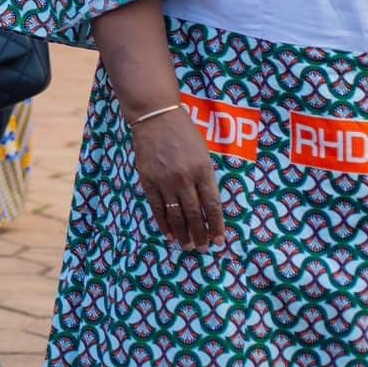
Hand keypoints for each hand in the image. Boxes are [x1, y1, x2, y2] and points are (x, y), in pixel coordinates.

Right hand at [130, 106, 226, 250]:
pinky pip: (157, 207)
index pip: (212, 205)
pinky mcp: (148, 180)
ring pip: (176, 214)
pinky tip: (169, 234)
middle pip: (194, 214)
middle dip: (200, 235)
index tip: (219, 241)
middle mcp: (184, 178)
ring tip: (188, 246)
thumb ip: (206, 178)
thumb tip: (208, 206)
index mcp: (203, 170)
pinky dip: (163, 223)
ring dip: (183, 233)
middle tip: (202, 249)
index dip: (216, 226)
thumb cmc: (184, 133)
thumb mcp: (203, 153)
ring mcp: (165, 180)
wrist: (155, 117)